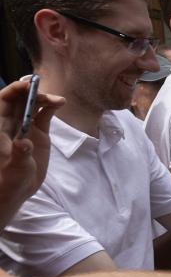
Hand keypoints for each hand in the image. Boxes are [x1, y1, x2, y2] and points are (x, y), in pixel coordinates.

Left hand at [0, 80, 64, 223]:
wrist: (16, 191)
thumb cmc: (9, 181)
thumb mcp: (14, 169)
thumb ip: (19, 155)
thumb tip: (24, 143)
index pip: (3, 100)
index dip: (15, 90)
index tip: (28, 86)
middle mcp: (11, 123)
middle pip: (20, 99)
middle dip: (33, 93)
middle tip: (47, 96)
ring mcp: (25, 127)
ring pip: (33, 105)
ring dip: (44, 99)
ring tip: (59, 101)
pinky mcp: (37, 133)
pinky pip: (43, 115)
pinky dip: (50, 108)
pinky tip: (59, 104)